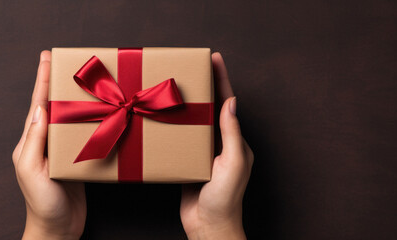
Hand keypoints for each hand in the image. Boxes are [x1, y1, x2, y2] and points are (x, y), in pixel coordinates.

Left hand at [12, 51, 85, 239]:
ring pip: (69, 118)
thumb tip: (39, 109)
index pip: (38, 104)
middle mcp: (46, 143)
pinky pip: (82, 135)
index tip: (47, 57)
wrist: (58, 230)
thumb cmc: (41, 204)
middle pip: (53, 106)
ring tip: (85, 81)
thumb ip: (35, 141)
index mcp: (31, 142)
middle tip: (68, 62)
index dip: (42, 80)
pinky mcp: (77, 160)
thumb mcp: (33, 171)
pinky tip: (99, 112)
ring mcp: (61, 151)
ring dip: (76, 98)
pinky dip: (89, 120)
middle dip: (58, 82)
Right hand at [180, 52, 253, 239]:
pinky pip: (180, 141)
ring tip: (173, 87)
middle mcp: (219, 144)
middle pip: (210, 109)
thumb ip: (231, 135)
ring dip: (185, 105)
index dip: (221, 80)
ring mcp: (202, 154)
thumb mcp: (233, 165)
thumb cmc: (226, 200)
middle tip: (189, 68)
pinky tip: (162, 118)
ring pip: (193, 123)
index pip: (228, 104)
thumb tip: (231, 102)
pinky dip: (172, 127)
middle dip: (202, 87)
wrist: (208, 228)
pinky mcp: (187, 164)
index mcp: (234, 142)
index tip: (214, 59)